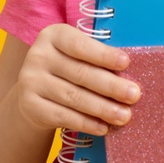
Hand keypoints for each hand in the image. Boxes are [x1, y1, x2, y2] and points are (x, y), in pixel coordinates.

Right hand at [12, 23, 139, 136]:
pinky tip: (103, 127)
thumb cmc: (66, 70)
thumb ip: (97, 59)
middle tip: (134, 95)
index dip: (103, 55)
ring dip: (102, 108)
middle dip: (110, 85)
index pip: (79, 45)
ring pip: (73, 97)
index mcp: (53, 36)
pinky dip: (86, 123)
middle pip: (80, 73)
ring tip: (124, 115)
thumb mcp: (76, 56)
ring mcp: (30, 81)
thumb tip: (130, 76)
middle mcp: (38, 55)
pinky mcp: (30, 105)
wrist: (33, 95)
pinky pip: (63, 116)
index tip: (126, 63)